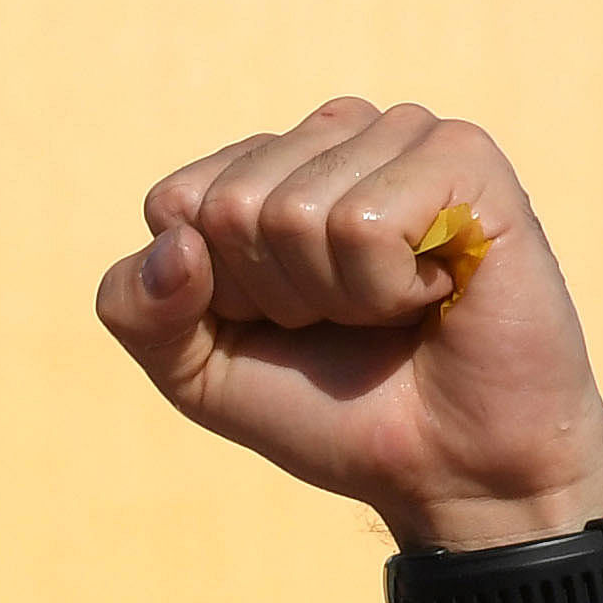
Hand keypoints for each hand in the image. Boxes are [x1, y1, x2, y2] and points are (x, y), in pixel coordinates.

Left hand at [94, 100, 602, 548]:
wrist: (446, 468)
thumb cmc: (328, 408)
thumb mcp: (196, 370)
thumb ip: (136, 308)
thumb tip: (174, 243)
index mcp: (269, 164)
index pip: (174, 204)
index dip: (214, 292)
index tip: (280, 322)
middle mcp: (335, 134)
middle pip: (229, 205)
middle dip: (275, 294)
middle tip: (346, 321)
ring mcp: (404, 136)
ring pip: (295, 213)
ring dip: (336, 296)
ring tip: (395, 307)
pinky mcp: (467, 159)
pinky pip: (364, 224)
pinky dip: (385, 289)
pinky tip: (436, 291)